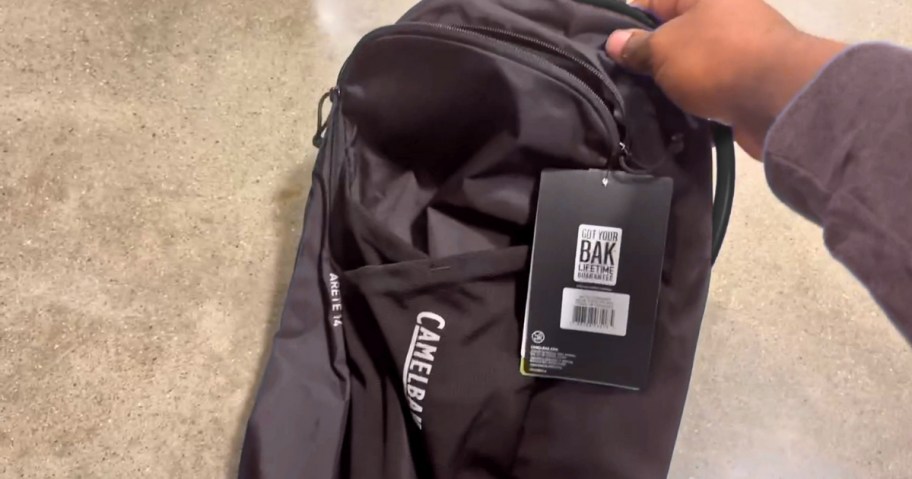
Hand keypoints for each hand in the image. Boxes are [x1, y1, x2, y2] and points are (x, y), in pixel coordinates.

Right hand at [606, 0, 845, 157]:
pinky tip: (669, 114)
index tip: (605, 46)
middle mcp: (725, 15)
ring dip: (669, 81)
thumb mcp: (664, 49)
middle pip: (674, 33)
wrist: (779, 100)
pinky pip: (709, 87)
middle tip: (616, 78)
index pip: (655, 1)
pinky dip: (691, 99)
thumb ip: (637, 47)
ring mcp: (739, 49)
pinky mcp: (747, 82)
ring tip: (638, 100)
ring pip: (691, 63)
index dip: (627, 22)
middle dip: (647, 56)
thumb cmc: (715, 60)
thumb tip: (614, 41)